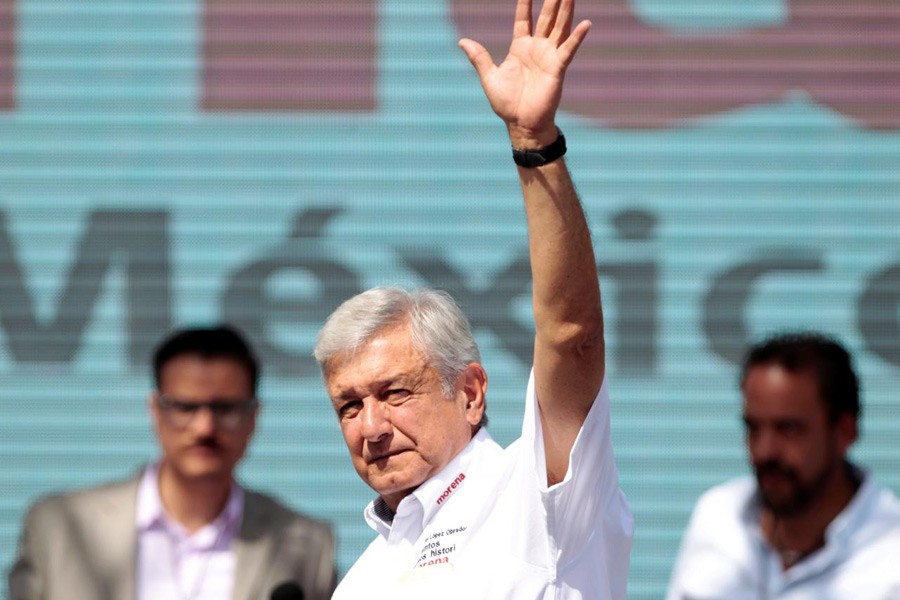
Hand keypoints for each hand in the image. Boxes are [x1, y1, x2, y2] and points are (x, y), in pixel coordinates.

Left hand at [458, 0, 590, 147]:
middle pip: (545, 18)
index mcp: (520, 48)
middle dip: (551, 1)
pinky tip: (586, 23)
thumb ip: (479, 58)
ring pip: (559, 28)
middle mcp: (537, 49)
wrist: (522, 124)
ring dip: (565, 10)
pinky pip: (569, 49)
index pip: (523, 19)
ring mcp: (549, 57)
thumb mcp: (490, 77)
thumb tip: (462, 42)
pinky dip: (577, 37)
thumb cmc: (506, 104)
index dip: (525, 3)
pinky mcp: (558, 68)